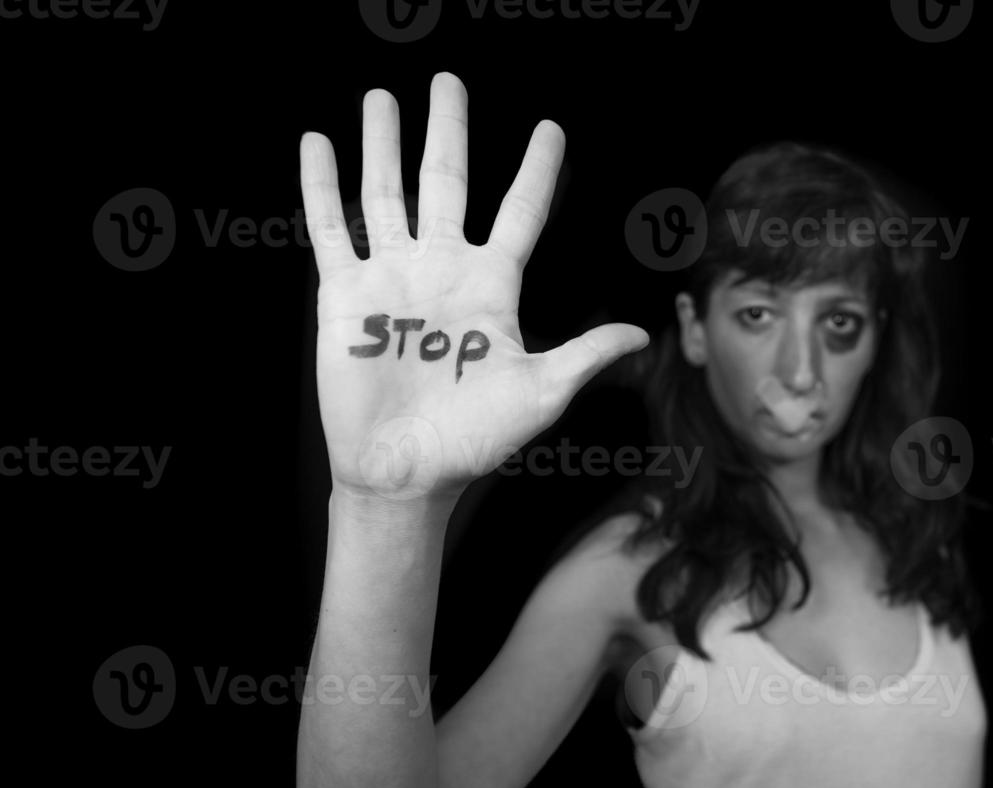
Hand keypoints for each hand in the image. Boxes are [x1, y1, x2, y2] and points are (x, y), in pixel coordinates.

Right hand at [300, 71, 647, 504]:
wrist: (408, 471)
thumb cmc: (476, 439)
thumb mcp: (541, 392)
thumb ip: (585, 353)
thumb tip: (643, 335)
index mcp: (493, 286)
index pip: (520, 212)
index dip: (537, 170)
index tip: (550, 128)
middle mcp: (442, 270)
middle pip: (447, 183)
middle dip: (446, 131)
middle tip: (448, 80)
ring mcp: (392, 277)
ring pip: (385, 192)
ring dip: (381, 144)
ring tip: (381, 96)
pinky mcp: (345, 294)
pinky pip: (331, 228)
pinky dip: (321, 186)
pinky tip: (317, 142)